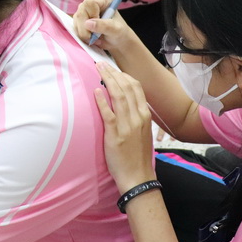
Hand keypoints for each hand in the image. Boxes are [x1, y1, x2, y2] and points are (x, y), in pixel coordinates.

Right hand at [72, 0, 136, 52]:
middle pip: (81, 13)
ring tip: (96, 38)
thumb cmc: (119, 32)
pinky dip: (82, 35)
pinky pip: (75, 27)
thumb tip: (87, 23)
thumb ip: (104, 26)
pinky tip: (91, 37)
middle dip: (87, 28)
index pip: (90, 2)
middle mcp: (91, 1)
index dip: (92, 15)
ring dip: (85, 33)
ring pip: (76, 21)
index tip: (99, 25)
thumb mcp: (115, 30)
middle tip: (97, 36)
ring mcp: (83, 10)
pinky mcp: (79, 19)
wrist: (115, 40)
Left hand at [93, 63, 155, 192]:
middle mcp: (138, 117)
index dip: (124, 75)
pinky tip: (96, 91)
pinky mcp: (115, 135)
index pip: (136, 88)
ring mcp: (127, 126)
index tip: (114, 69)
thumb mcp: (142, 132)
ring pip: (118, 97)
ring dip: (107, 81)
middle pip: (126, 88)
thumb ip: (135, 116)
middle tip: (101, 64)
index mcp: (144, 115)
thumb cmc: (137, 156)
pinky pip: (108, 114)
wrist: (138, 177)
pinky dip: (102, 101)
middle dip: (113, 73)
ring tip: (98, 70)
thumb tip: (126, 103)